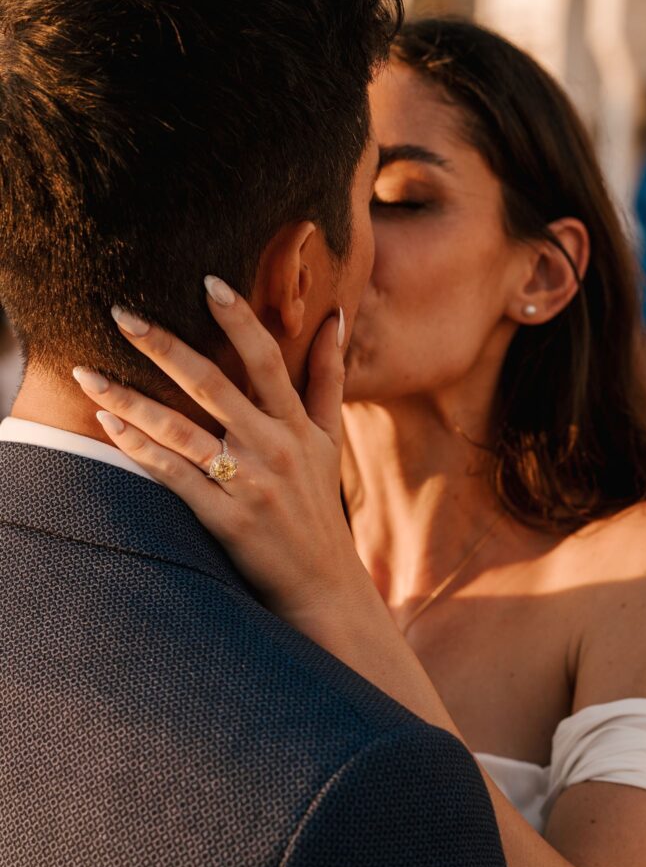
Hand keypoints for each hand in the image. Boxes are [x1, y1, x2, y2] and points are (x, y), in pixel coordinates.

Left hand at [74, 277, 462, 731]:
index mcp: (297, 424)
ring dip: (129, 399)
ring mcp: (248, 484)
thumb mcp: (330, 439)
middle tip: (119, 313)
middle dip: (162, 345)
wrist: (324, 585)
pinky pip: (172, 476)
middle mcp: (273, 448)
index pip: (267, 359)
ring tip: (87, 375)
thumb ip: (329, 376)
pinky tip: (108, 426)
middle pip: (211, 384)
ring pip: (179, 430)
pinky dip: (138, 450)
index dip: (239, 318)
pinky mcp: (226, 519)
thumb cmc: (319, 505)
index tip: (207, 281)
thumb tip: (337, 316)